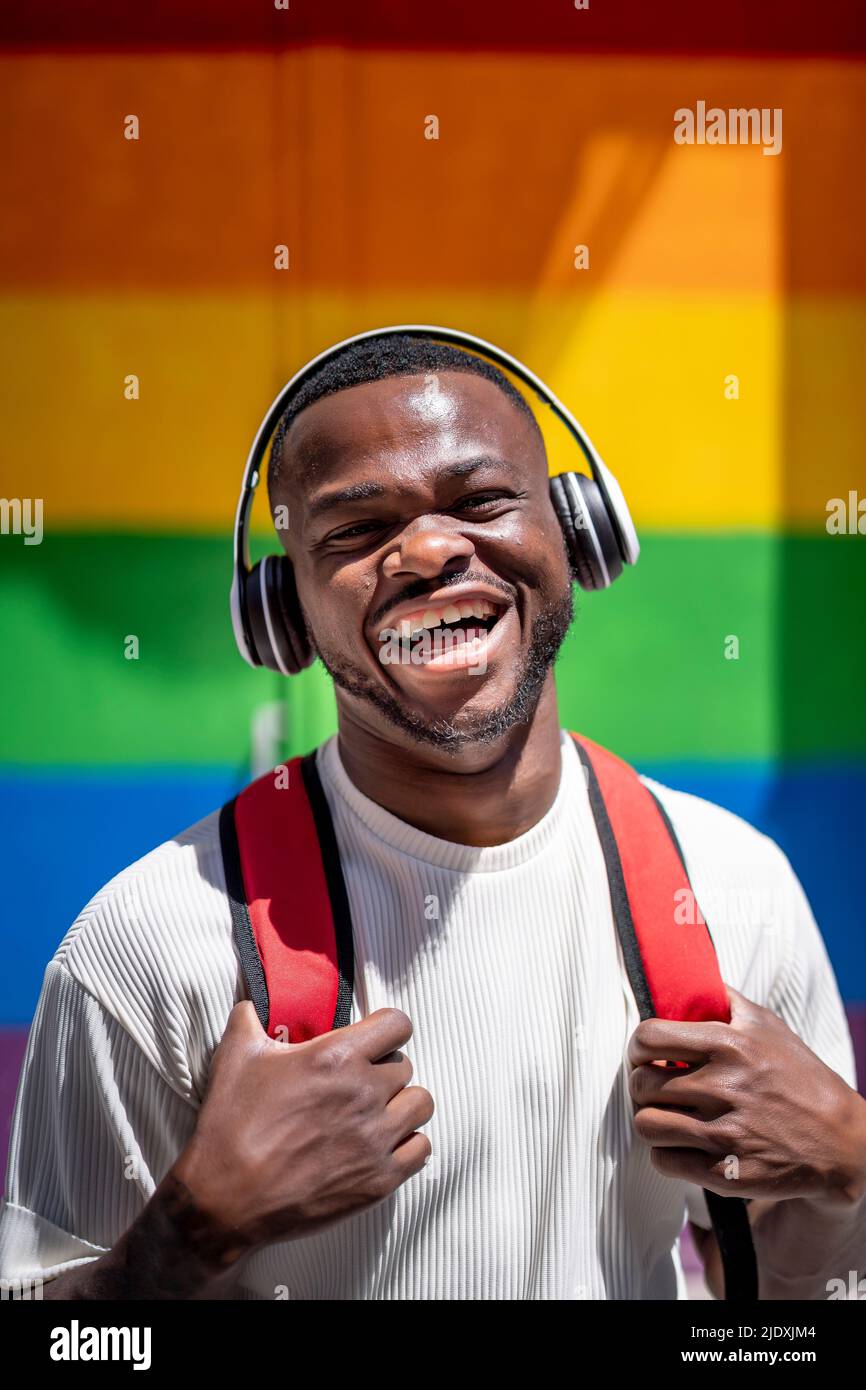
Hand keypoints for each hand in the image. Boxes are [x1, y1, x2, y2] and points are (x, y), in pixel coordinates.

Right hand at [171, 1002, 433, 1262]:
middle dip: (384, 1069)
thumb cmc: (231, 1126)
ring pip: (420, 1104)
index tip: (374, 1039)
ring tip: (377, 1112)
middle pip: (405, 1065)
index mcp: (335, 1057)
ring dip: (402, 1104)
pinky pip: (421, 1149)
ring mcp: (375, 1139)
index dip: (386, 1028)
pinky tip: (383, 1144)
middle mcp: (364, 1093)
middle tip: (359, 1083)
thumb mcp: (235, 1056)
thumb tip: (252, 1003)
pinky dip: (407, 1144)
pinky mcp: (379, 1179)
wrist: (225, 1199)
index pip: (398, 1024)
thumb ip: (250, 1017)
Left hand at [627, 986, 865, 1206]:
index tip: (643, 1054)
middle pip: (641, 1084)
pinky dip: (667, 1154)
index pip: (648, 1037)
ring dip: (651, 1121)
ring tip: (667, 1116)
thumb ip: (724, 999)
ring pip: (647, 1125)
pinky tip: (683, 1145)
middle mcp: (723, 1087)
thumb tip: (687, 978)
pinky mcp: (727, 1172)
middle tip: (656, 1088)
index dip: (636, 1047)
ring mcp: (724, 1133)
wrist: (842, 1140)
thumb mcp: (767, 1025)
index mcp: (729, 1045)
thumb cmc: (800, 1076)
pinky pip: (665, 1162)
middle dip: (642, 1085)